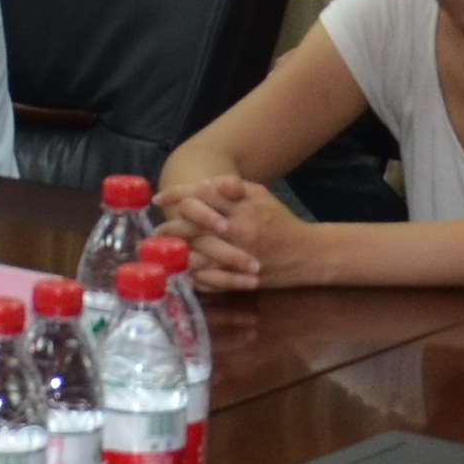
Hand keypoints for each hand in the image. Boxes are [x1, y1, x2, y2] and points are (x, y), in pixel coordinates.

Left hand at [164, 173, 298, 290]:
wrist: (307, 254)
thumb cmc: (280, 221)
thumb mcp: (261, 195)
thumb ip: (233, 187)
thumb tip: (207, 183)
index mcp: (241, 208)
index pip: (201, 197)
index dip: (176, 196)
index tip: (158, 198)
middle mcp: (237, 232)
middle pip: (192, 228)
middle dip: (169, 228)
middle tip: (155, 231)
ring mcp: (237, 258)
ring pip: (196, 257)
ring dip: (175, 254)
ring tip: (161, 252)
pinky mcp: (239, 279)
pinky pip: (208, 280)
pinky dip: (191, 276)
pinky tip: (179, 272)